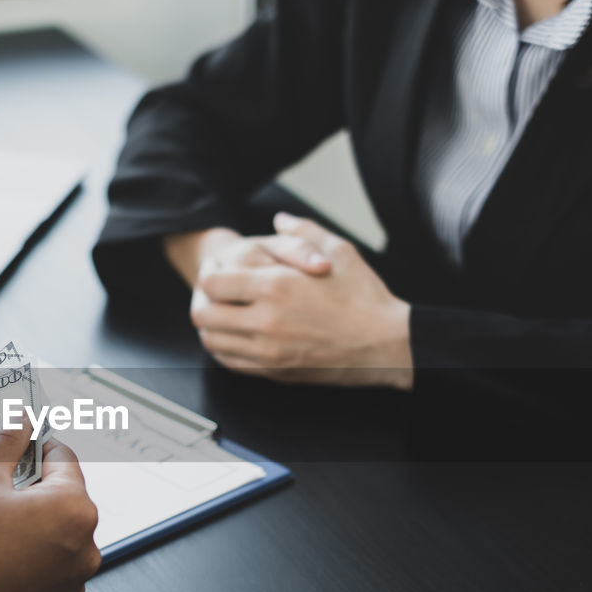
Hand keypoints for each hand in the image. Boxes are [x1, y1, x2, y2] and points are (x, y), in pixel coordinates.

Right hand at [0, 428, 100, 591]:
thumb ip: (7, 443)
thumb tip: (21, 420)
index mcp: (76, 508)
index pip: (63, 458)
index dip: (35, 446)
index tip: (16, 445)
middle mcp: (86, 546)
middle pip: (64, 498)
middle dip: (32, 488)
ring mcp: (73, 580)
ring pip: (56, 534)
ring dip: (32, 524)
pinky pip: (48, 567)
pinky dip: (29, 557)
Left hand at [188, 212, 413, 388]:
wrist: (387, 345)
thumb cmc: (365, 298)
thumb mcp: (339, 251)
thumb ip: (303, 232)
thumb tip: (280, 219)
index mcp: (277, 286)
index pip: (213, 283)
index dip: (210, 276)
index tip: (219, 273)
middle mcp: (266, 321)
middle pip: (204, 315)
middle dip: (204, 303)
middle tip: (215, 298)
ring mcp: (268, 351)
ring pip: (213, 343)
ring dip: (212, 329)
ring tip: (225, 318)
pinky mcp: (275, 372)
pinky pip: (232, 364)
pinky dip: (226, 351)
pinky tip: (238, 340)